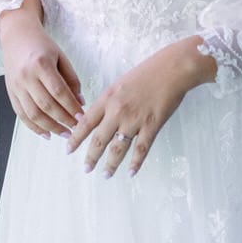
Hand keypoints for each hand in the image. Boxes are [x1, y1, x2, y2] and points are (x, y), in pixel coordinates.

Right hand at [0, 9, 83, 137]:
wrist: (17, 36)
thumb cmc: (42, 46)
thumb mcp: (61, 57)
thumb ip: (72, 80)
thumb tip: (80, 103)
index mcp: (41, 64)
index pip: (59, 91)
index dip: (71, 107)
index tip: (83, 117)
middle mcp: (26, 76)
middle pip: (46, 105)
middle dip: (63, 120)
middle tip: (76, 129)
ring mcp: (16, 86)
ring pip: (33, 113)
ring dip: (50, 127)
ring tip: (64, 134)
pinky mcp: (10, 92)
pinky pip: (21, 114)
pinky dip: (34, 126)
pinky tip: (46, 133)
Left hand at [66, 39, 209, 178]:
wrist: (173, 68)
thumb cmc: (149, 72)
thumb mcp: (121, 83)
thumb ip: (109, 101)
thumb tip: (99, 117)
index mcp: (107, 99)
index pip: (85, 123)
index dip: (75, 138)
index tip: (68, 150)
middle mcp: (117, 111)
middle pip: (99, 140)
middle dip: (91, 157)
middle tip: (86, 169)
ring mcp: (135, 120)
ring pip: (118, 148)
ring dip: (111, 164)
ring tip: (106, 175)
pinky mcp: (152, 125)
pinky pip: (141, 148)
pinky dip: (136, 162)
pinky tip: (131, 172)